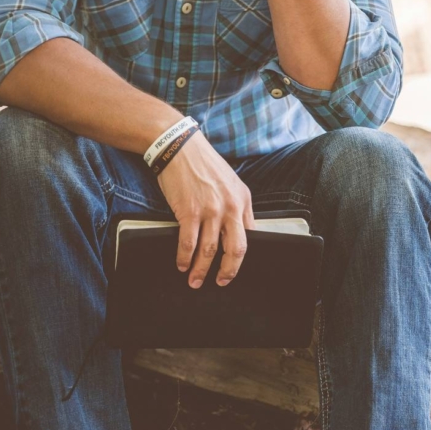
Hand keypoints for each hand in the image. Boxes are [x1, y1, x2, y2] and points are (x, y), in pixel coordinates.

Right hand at [157, 133, 255, 287]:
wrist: (179, 147)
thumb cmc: (204, 164)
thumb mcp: (231, 183)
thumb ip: (236, 206)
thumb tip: (237, 230)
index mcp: (244, 201)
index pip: (250, 236)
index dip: (242, 256)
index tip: (235, 267)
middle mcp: (231, 207)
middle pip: (235, 249)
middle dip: (228, 271)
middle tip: (221, 282)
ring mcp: (210, 211)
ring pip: (209, 251)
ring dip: (201, 269)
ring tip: (194, 280)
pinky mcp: (189, 212)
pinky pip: (188, 243)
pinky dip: (184, 258)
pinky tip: (181, 264)